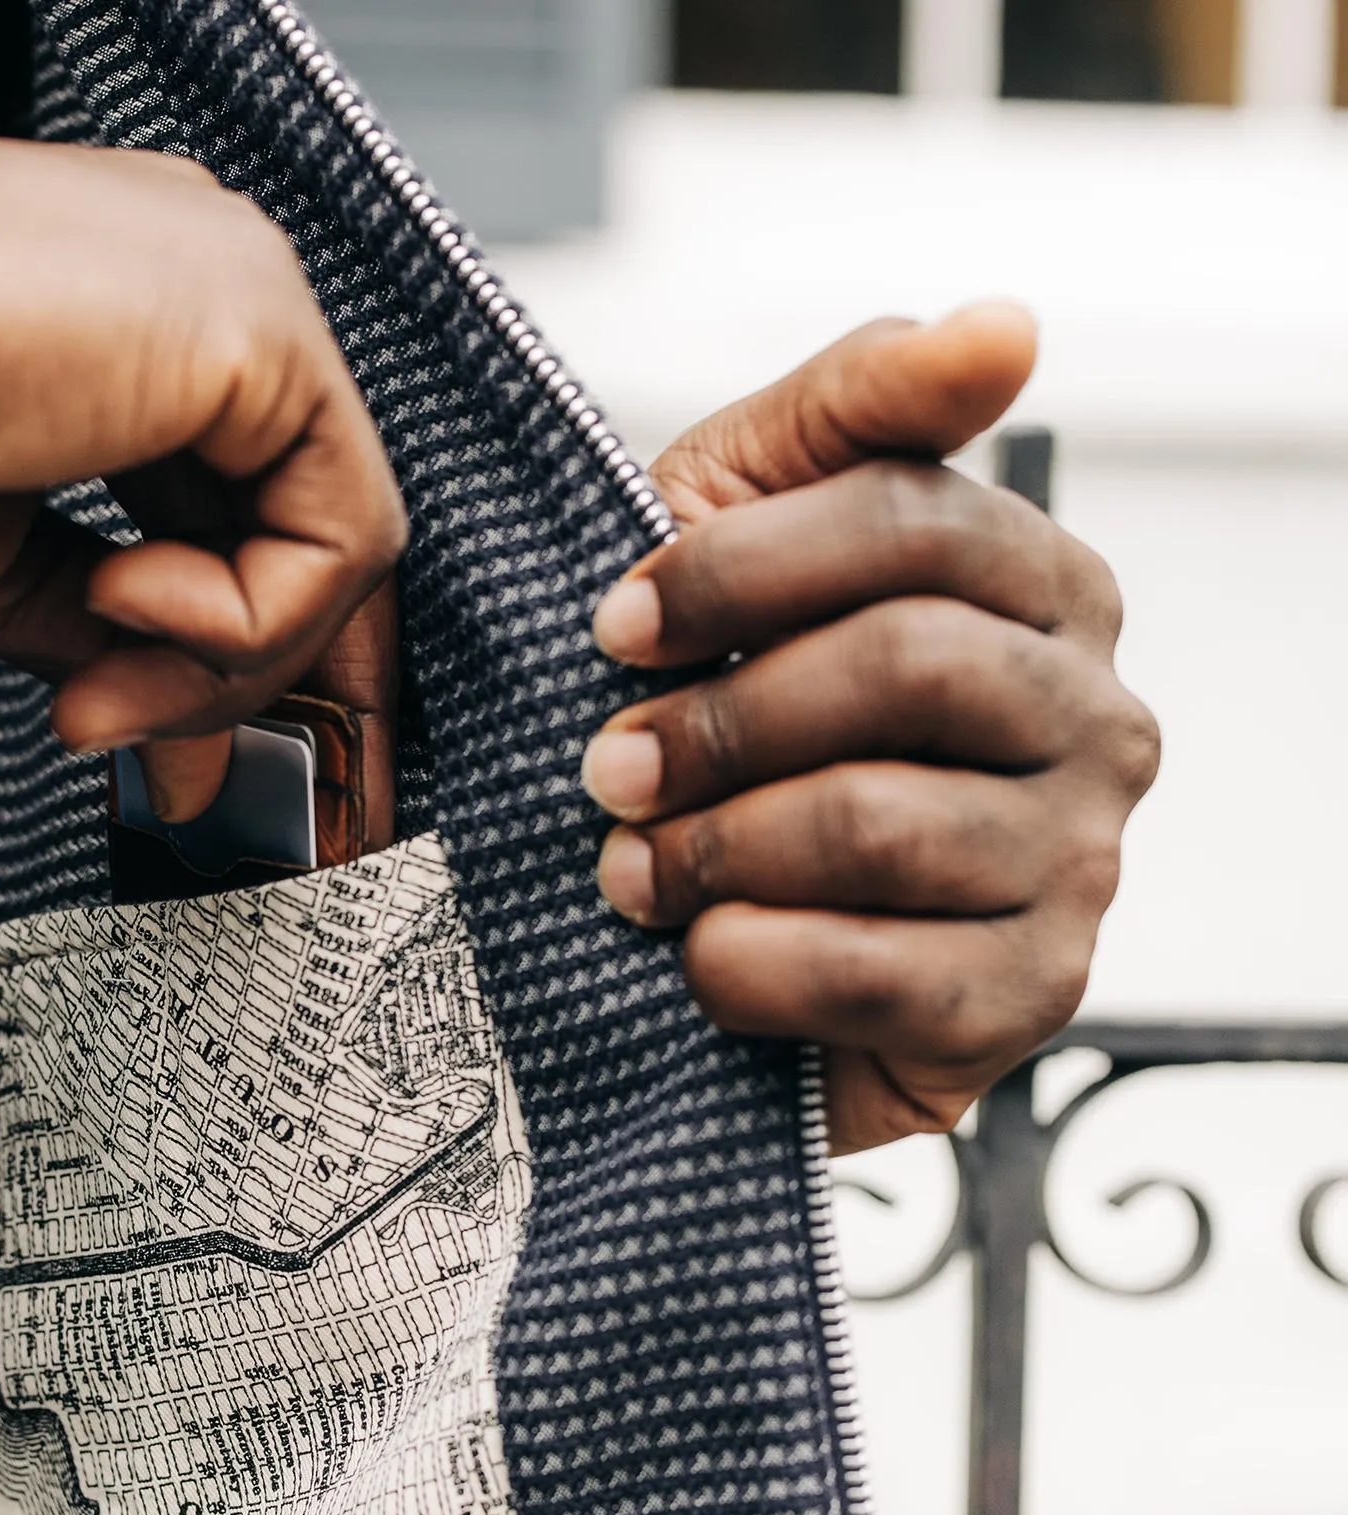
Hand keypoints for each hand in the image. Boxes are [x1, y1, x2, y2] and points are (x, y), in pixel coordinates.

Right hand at [0, 104, 405, 819]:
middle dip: (280, 692)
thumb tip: (180, 739)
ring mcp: (236, 299)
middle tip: (218, 798)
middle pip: (320, 534)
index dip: (259, 658)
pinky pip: (332, 530)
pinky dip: (241, 619)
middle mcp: (205, 302)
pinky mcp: (251, 323)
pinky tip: (118, 603)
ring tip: (98, 695)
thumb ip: (111, 642)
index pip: (268, 516)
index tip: (221, 773)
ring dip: (222, 668)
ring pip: (333, 543)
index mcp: (142, 340)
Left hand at [581, 305, 1158, 1153]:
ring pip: (878, 823)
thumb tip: (1003, 325)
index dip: (732, 571)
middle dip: (719, 721)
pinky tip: (697, 955)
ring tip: (630, 870)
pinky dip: (746, 964)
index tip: (611, 628)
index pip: (907, 522)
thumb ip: (855, 413)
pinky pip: (875, 972)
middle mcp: (1095, 720)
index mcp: (1045, 589)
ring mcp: (1078, 867)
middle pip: (903, 666)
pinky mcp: (1030, 1000)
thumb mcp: (753, 529)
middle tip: (607, 770)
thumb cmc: (734, 713)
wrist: (718, 933)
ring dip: (712, 849)